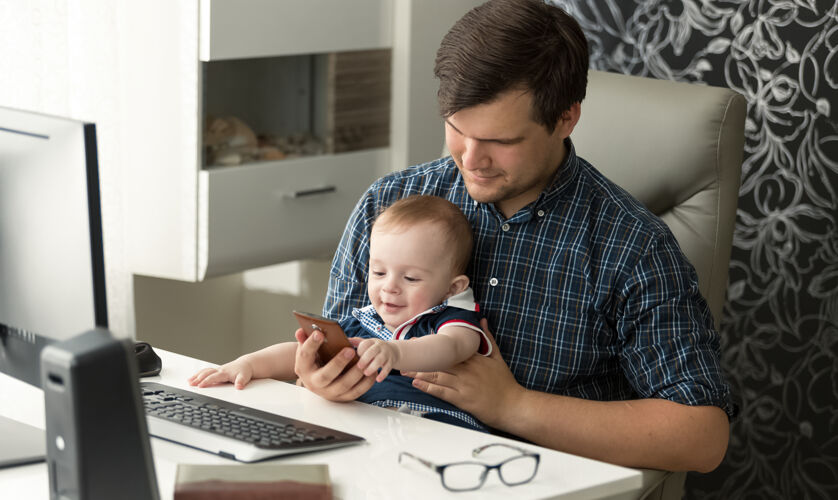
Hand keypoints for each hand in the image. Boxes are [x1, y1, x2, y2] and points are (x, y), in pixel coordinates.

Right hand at [188, 357, 253, 389]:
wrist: (246, 365)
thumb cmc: (244, 371)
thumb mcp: (244, 377)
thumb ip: (241, 382)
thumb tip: (239, 387)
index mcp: (224, 372)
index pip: (213, 377)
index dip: (206, 381)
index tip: (199, 386)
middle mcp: (219, 370)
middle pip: (206, 374)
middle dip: (198, 379)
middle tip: (190, 384)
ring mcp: (218, 370)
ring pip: (205, 371)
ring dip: (196, 376)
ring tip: (189, 381)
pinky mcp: (217, 370)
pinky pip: (206, 371)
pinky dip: (199, 374)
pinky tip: (194, 377)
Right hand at [293, 328, 375, 401]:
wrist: (316, 380)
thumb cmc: (313, 361)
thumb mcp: (306, 350)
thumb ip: (305, 340)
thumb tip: (301, 331)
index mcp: (304, 368)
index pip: (305, 355)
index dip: (311, 344)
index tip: (319, 333)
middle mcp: (314, 383)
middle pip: (326, 376)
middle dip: (338, 363)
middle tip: (350, 350)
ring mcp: (329, 392)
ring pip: (344, 385)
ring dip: (356, 373)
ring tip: (364, 360)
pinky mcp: (342, 398)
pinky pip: (356, 392)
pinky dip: (366, 382)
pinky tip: (372, 371)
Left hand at [356, 338, 399, 381]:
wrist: (393, 351)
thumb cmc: (374, 349)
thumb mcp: (367, 343)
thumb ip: (355, 342)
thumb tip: (343, 340)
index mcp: (371, 342)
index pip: (365, 344)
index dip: (359, 350)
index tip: (353, 356)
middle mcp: (380, 346)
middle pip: (373, 351)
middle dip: (365, 359)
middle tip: (359, 366)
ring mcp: (386, 354)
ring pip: (380, 360)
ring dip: (373, 367)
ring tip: (366, 373)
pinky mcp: (391, 362)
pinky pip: (388, 368)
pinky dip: (383, 374)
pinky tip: (377, 380)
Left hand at [402, 319, 524, 427]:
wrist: (513, 405)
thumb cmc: (505, 382)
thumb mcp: (497, 357)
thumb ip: (488, 338)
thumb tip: (482, 320)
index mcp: (474, 359)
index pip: (449, 350)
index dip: (432, 346)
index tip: (419, 342)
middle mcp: (467, 369)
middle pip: (439, 361)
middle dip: (422, 358)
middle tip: (406, 354)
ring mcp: (464, 384)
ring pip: (437, 375)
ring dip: (419, 372)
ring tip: (404, 369)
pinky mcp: (462, 399)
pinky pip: (442, 391)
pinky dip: (428, 387)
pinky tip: (416, 383)